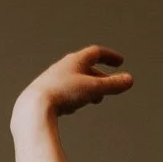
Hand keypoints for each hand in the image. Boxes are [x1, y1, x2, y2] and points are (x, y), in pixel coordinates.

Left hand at [17, 43, 134, 121]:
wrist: (33, 108)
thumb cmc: (63, 94)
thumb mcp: (93, 89)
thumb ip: (112, 85)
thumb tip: (130, 80)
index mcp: (74, 61)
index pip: (95, 53)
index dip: (109, 57)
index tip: (120, 62)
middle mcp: (62, 67)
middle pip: (85, 68)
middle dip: (100, 77)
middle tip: (110, 86)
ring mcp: (52, 80)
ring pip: (75, 80)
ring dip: (88, 87)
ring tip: (96, 99)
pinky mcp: (44, 94)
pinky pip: (63, 92)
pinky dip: (75, 96)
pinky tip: (72, 108)